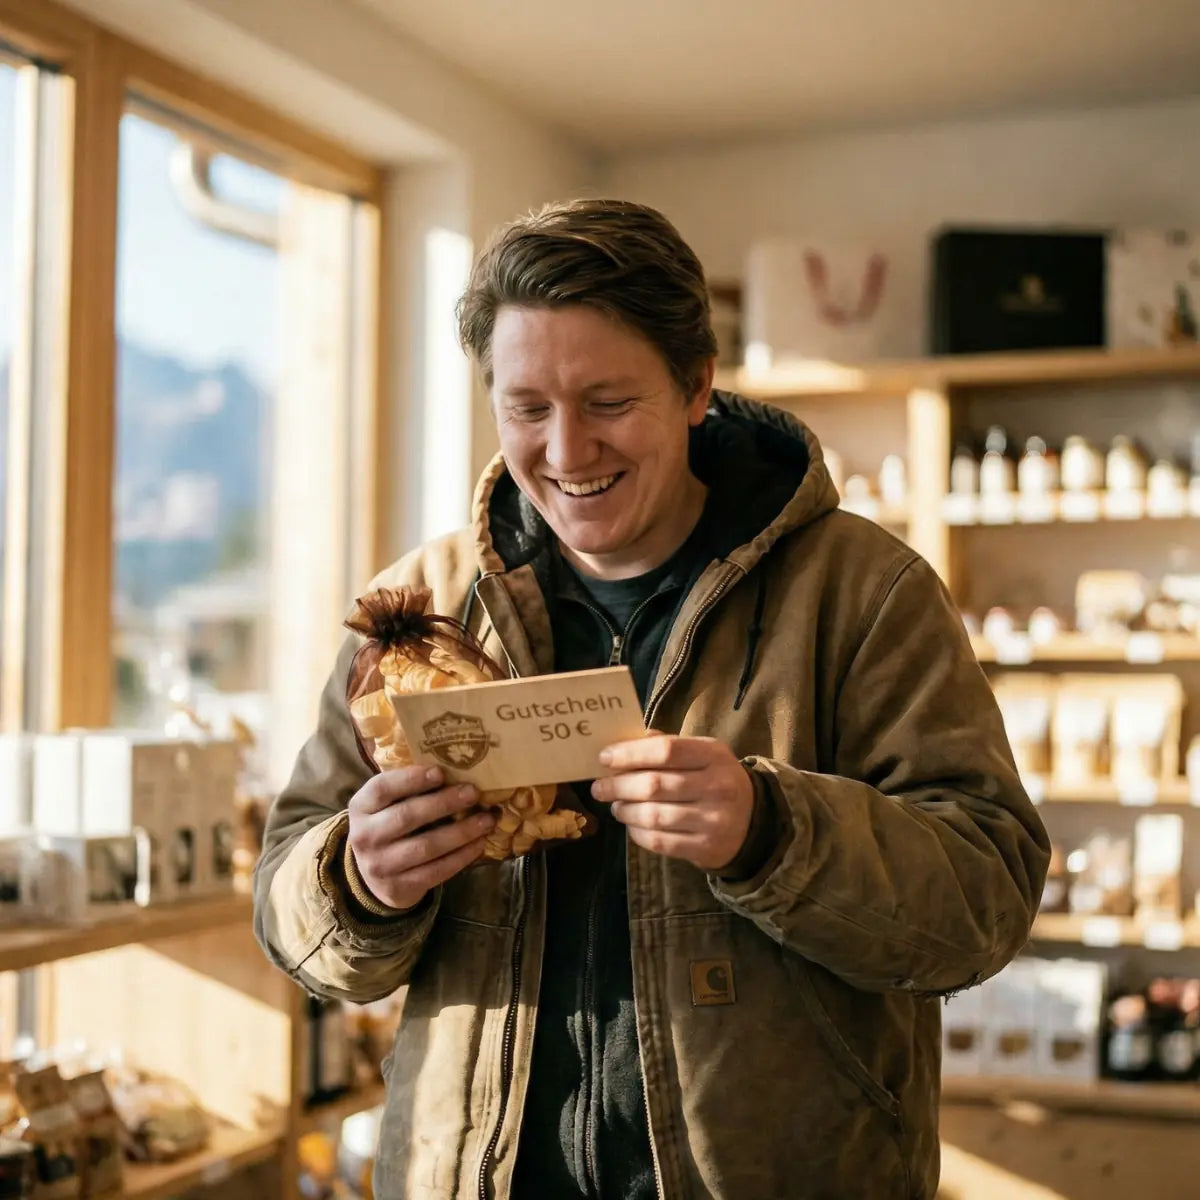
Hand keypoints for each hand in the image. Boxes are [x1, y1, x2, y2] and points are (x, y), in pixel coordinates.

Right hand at [348, 766, 495, 909]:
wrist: (374, 877)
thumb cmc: (389, 827)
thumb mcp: (386, 805)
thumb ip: (408, 789)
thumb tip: (455, 769)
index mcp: (361, 807)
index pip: (382, 788)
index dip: (412, 779)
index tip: (441, 772)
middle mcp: (364, 837)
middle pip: (407, 816)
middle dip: (444, 803)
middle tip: (473, 793)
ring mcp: (380, 865)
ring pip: (426, 846)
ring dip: (461, 832)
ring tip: (486, 820)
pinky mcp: (399, 887)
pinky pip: (436, 871)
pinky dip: (461, 857)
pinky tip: (479, 844)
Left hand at [590, 735, 753, 871]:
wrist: (754, 821)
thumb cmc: (715, 779)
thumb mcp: (702, 753)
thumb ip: (667, 745)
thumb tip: (623, 744)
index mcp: (714, 755)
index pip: (666, 750)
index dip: (630, 754)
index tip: (604, 758)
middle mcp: (717, 786)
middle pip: (654, 785)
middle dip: (618, 786)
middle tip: (600, 787)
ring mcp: (713, 820)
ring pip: (653, 816)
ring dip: (625, 811)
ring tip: (616, 806)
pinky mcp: (706, 848)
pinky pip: (660, 842)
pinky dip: (637, 833)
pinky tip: (631, 825)